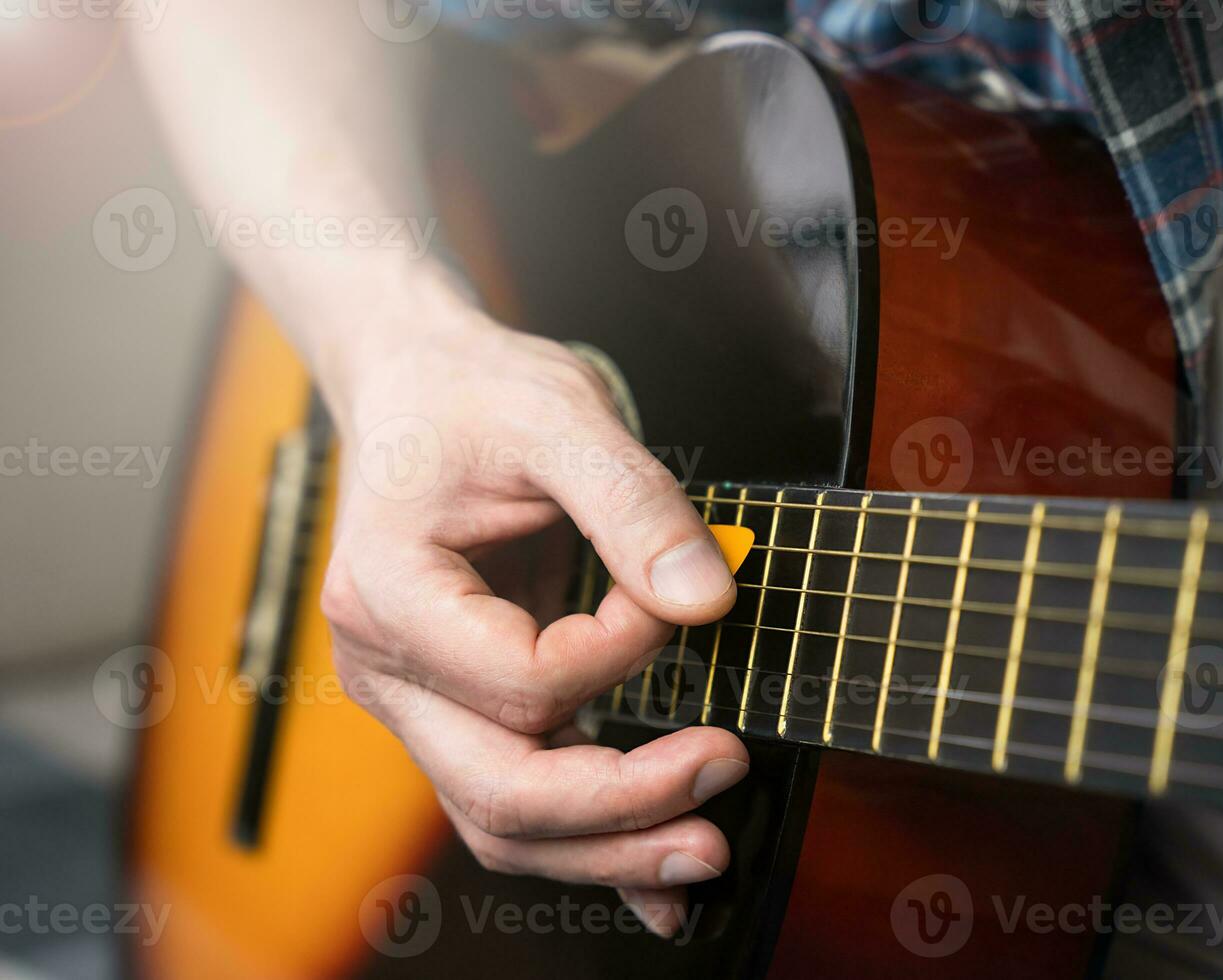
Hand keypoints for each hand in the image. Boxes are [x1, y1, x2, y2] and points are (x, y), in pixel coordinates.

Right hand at [320, 311, 745, 936]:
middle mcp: (385, 669)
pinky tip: (653, 873)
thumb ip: (635, 506)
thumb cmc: (474, 397)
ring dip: (609, 848)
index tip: (681, 596)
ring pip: (503, 820)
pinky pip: (515, 795)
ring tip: (705, 849)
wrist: (418, 391)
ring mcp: (417, 700)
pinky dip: (586, 839)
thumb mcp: (559, 417)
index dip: (622, 652)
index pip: (522, 679)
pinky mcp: (457, 707)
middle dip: (622, 803)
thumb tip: (708, 600)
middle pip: (501, 789)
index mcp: (389, 595)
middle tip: (725, 777)